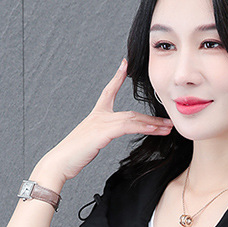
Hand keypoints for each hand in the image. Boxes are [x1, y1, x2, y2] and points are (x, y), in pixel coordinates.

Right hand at [37, 58, 173, 182]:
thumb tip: (104, 138)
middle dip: (151, 117)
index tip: (125, 64)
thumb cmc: (73, 156)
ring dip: (152, 124)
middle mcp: (98, 116)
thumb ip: (100, 137)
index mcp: (95, 115)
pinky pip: (127, 126)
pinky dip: (142, 127)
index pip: (108, 91)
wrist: (60, 162)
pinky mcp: (102, 132)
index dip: (117, 77)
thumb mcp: (90, 143)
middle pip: (130, 112)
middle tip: (168, 121)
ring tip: (167, 128)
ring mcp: (100, 122)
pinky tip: (154, 130)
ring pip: (132, 119)